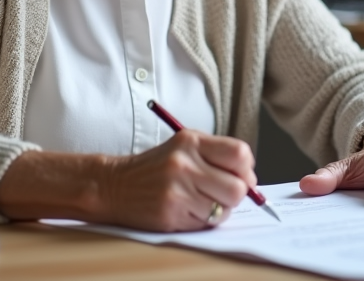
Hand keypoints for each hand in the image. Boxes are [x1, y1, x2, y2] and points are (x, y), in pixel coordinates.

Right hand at [0, 131, 256, 231]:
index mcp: (191, 141)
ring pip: (224, 209)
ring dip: (219, 209)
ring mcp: (177, 189)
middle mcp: (185, 163)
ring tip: (201, 202)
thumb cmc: (154, 167)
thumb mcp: (183, 147)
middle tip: (224, 194)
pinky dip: (203, 220)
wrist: (114, 185)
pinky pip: (206, 223)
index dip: (247, 169)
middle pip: (238, 187)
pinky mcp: (171, 213)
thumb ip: (216, 155)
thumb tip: (250, 179)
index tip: (242, 176)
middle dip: (237, 194)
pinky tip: (188, 210)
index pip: (240, 153)